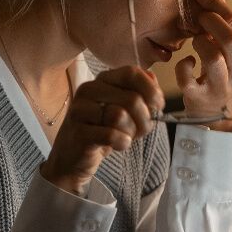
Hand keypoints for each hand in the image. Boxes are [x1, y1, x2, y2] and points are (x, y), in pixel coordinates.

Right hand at [41, 66, 164, 194]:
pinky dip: (122, 142)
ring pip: (120, 116)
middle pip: (131, 98)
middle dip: (144, 119)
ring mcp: (80, 110)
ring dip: (131, 131)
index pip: (132, 73)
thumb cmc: (103, 131)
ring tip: (126, 137)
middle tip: (142, 130)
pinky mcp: (79, 132)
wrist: (73, 158)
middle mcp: (89, 90)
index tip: (158, 106)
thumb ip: (139, 92)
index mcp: (102, 80)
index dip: (151, 90)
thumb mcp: (124, 109)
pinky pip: (111, 134)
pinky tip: (118, 144)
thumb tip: (153, 78)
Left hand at [175, 0, 231, 131]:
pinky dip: (182, 66)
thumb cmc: (224, 79)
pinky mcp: (201, 99)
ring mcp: (221, 88)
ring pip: (213, 57)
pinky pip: (188, 79)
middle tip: (197, 16)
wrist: (220, 121)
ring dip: (199, 43)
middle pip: (229, 38)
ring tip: (195, 41)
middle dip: (209, 21)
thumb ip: (224, 24)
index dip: (216, 4)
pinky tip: (186, 63)